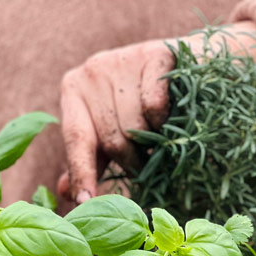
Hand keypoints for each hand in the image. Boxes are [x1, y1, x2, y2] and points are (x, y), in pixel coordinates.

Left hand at [58, 23, 255, 203]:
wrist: (190, 65)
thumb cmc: (143, 102)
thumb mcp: (111, 128)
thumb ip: (90, 158)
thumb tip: (65, 193)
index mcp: (74, 89)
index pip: (76, 139)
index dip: (82, 173)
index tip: (86, 201)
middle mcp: (92, 70)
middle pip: (113, 138)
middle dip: (134, 161)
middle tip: (147, 161)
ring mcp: (123, 59)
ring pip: (136, 126)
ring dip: (154, 141)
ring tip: (161, 135)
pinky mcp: (155, 54)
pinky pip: (156, 106)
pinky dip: (166, 119)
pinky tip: (172, 113)